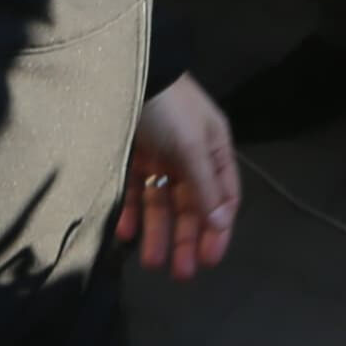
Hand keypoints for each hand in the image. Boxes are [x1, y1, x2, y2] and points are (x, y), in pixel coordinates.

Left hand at [122, 75, 239, 278]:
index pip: (222, 198)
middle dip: (186, 239)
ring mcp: (160, 157)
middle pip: (191, 206)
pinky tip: (126, 232)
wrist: (123, 71)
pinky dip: (131, 212)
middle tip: (179, 274)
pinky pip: (133, 191)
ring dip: (158, 233)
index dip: (218, 230)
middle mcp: (189, 157)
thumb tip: (221, 223)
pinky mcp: (131, 156)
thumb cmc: (168, 107)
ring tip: (151, 262)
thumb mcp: (192, 146)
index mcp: (213, 151)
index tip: (208, 260)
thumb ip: (206, 187)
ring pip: (161, 203)